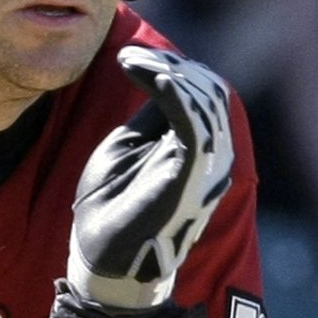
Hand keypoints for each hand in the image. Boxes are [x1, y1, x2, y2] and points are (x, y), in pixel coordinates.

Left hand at [67, 46, 234, 311]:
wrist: (103, 258)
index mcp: (199, 150)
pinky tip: (153, 78)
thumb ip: (153, 114)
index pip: (206, 94)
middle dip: (174, 65)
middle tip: (131, 60)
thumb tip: (165, 73)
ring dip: (171, 74)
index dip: (176, 67)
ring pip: (207, 103)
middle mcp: (213, 157)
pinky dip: (176, 93)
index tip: (131, 58)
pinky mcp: (191, 177)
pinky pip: (196, 125)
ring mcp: (207, 168)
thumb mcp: (128, 145)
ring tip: (134, 66)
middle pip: (212, 93)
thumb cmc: (111, 206)